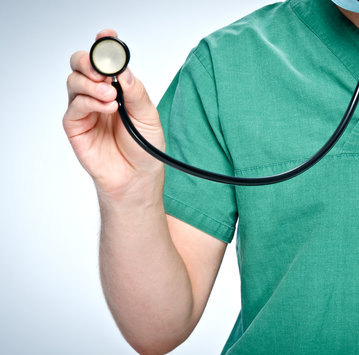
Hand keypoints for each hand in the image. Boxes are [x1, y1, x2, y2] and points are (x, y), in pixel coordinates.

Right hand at [63, 29, 164, 199]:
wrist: (138, 178)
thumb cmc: (144, 148)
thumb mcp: (149, 117)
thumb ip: (137, 93)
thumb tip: (125, 70)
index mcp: (117, 88)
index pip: (105, 61)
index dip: (104, 46)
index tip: (108, 37)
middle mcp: (98, 95)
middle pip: (81, 65)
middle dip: (90, 61)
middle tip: (105, 70)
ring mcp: (85, 110)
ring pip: (74, 81)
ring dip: (92, 83)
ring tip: (111, 95)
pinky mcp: (76, 126)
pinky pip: (74, 106)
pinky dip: (90, 102)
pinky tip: (108, 107)